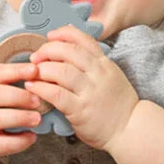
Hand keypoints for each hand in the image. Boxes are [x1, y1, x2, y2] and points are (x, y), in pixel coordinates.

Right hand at [0, 62, 41, 162]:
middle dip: (18, 96)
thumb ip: (8, 80)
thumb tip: (37, 70)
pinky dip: (19, 141)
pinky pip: (0, 144)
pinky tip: (32, 137)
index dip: (16, 71)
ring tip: (37, 118)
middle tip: (38, 100)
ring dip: (19, 117)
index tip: (35, 71)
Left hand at [26, 25, 138, 150]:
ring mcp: (89, 92)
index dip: (63, 33)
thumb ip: (94, 65)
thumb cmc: (118, 105)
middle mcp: (98, 74)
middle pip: (69, 51)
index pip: (83, 39)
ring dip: (42, 69)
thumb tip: (70, 50)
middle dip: (47, 50)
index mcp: (104, 64)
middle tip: (36, 57)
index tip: (50, 36)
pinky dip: (41, 88)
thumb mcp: (111, 76)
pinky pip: (57, 95)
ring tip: (33, 72)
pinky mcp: (80, 110)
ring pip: (61, 71)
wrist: (130, 130)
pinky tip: (33, 88)